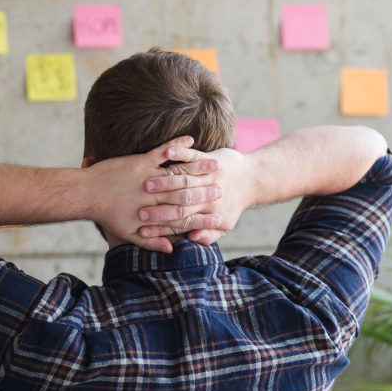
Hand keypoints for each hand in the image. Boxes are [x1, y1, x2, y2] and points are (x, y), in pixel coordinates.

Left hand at [85, 136, 222, 252]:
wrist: (86, 195)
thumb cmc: (106, 215)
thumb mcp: (128, 233)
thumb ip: (151, 242)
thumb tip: (170, 249)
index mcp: (154, 214)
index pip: (185, 218)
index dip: (204, 218)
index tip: (220, 217)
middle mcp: (155, 197)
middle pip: (188, 195)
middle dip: (208, 191)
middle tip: (225, 187)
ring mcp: (149, 178)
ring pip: (179, 174)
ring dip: (199, 167)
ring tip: (215, 163)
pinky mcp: (141, 162)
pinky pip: (163, 152)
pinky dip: (177, 145)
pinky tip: (191, 139)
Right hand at [137, 147, 252, 245]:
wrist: (252, 179)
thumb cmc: (233, 205)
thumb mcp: (224, 226)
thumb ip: (207, 235)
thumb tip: (192, 239)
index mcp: (210, 213)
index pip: (182, 221)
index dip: (161, 226)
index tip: (142, 229)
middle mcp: (208, 194)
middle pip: (180, 201)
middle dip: (158, 207)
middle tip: (139, 211)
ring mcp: (209, 175)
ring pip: (184, 178)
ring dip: (165, 181)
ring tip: (146, 183)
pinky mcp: (209, 158)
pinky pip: (193, 155)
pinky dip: (180, 151)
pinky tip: (168, 152)